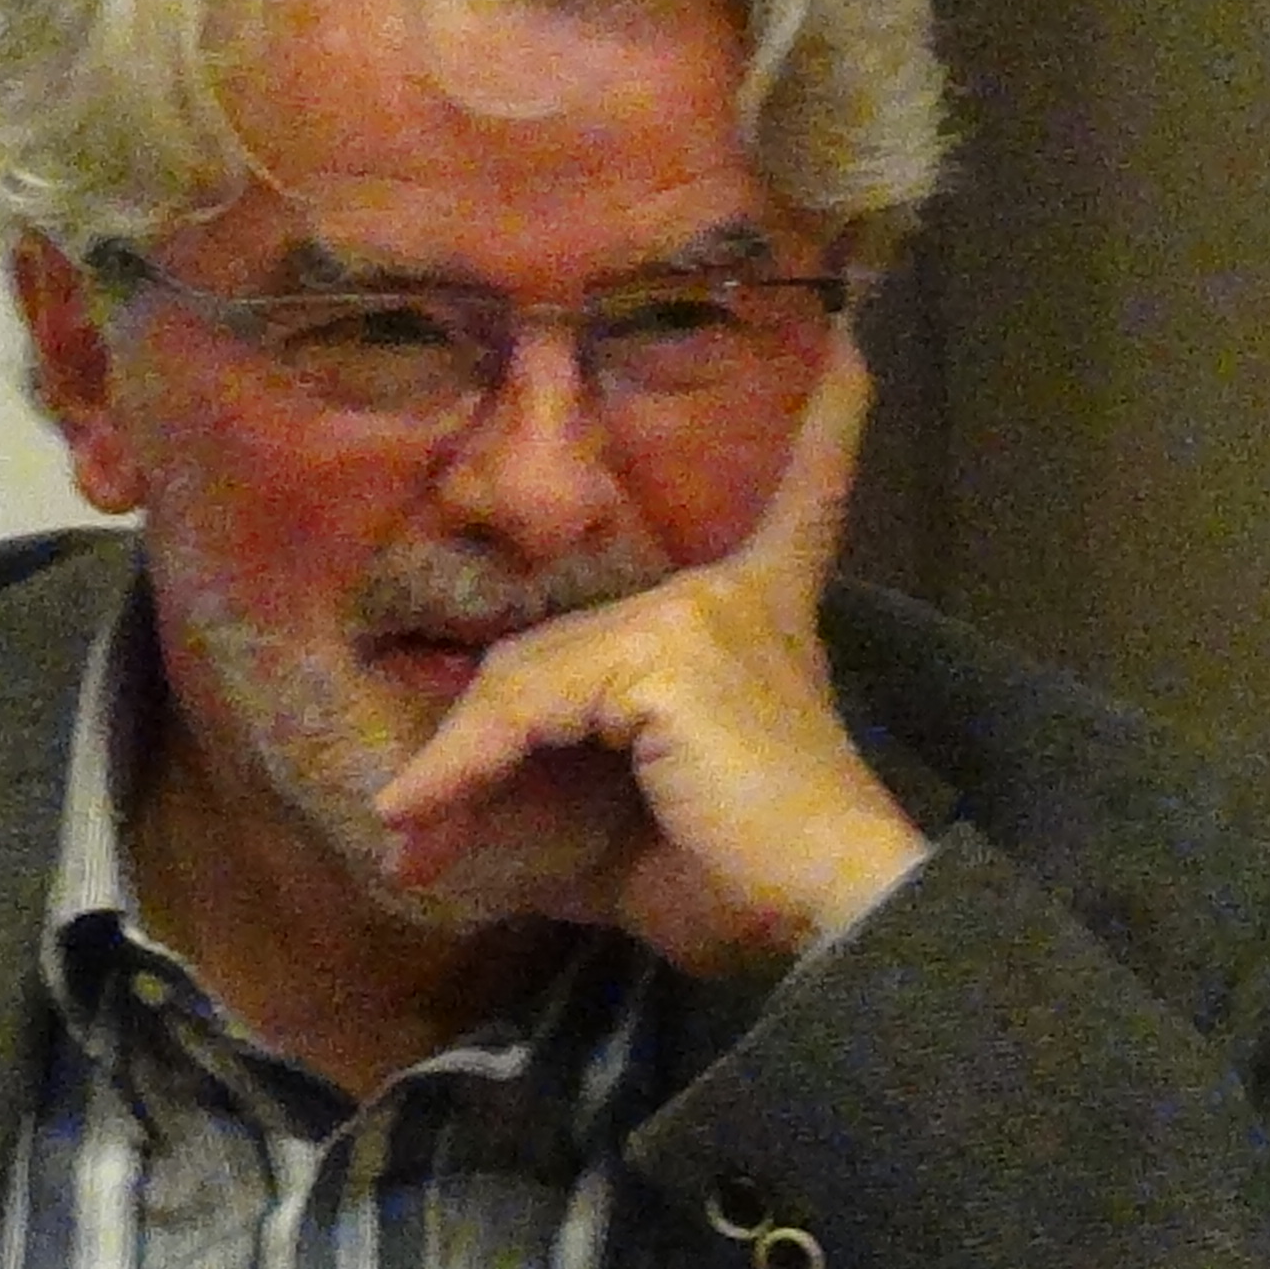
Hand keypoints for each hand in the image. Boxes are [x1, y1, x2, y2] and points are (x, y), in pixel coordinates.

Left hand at [374, 335, 929, 971]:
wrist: (823, 925)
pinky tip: (424, 815)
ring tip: (414, 842)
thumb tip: (421, 815)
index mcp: (752, 614)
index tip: (854, 343)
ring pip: (528, 676)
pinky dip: (467, 762)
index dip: (830, 428)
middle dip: (478, 744)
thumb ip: (541, 797)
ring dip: (459, 764)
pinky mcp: (669, 652)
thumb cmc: (738, 884)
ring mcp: (699, 612)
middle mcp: (729, 594)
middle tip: (415, 832)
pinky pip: (530, 701)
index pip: (797, 504)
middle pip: (553, 649)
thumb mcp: (616, 832)